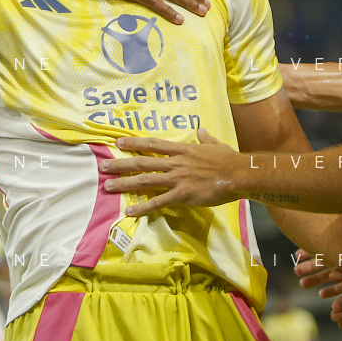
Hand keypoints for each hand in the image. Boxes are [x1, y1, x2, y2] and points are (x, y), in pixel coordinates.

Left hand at [102, 129, 244, 214]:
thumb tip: (200, 130)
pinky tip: (130, 211)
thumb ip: (205, 138)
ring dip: (124, 184)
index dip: (134, 143)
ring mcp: (177, 179)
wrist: (238, 174)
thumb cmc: (229, 159)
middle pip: (142, 162)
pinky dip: (143, 206)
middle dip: (120, 164)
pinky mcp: (182, 195)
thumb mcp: (216, 144)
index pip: (152, 144)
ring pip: (145, 181)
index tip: (118, 143)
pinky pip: (158, 201)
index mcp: (182, 150)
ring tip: (108, 187)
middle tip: (103, 166)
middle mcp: (175, 163)